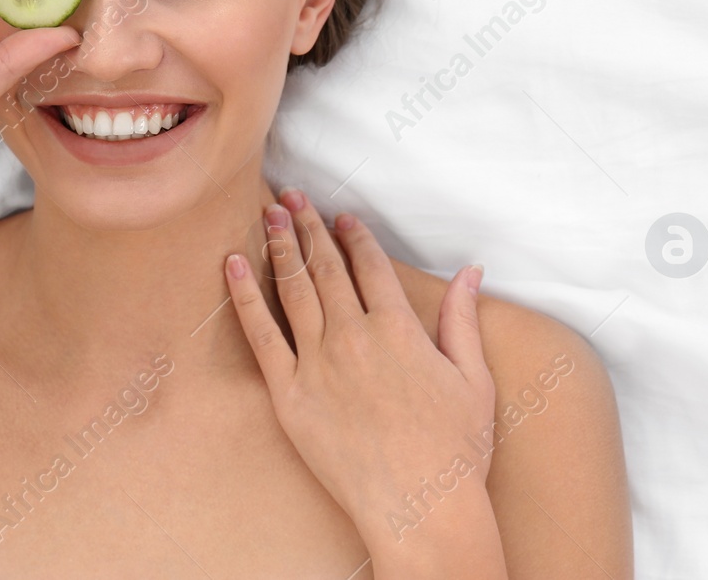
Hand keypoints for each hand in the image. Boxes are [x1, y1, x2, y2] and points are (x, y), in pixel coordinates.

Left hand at [225, 189, 495, 541]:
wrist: (420, 510)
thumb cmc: (456, 451)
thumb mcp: (474, 380)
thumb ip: (464, 320)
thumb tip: (471, 272)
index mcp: (399, 330)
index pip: (370, 266)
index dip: (353, 236)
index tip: (340, 216)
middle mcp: (355, 337)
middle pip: (327, 268)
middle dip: (308, 227)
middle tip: (291, 196)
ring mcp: (318, 364)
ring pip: (293, 290)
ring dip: (280, 247)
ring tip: (268, 214)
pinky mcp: (289, 394)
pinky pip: (260, 335)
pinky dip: (244, 295)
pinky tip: (233, 263)